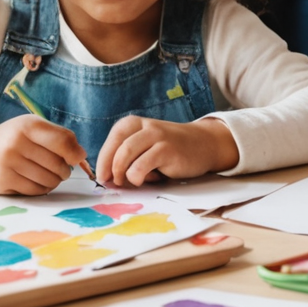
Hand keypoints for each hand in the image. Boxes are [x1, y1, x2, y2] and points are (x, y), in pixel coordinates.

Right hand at [0, 115, 87, 195]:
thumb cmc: (10, 139)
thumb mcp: (31, 128)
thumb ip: (59, 137)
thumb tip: (82, 156)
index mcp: (27, 125)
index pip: (63, 141)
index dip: (75, 153)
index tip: (77, 158)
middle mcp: (16, 142)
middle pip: (58, 164)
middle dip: (65, 170)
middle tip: (61, 169)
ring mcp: (7, 162)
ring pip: (48, 180)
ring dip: (54, 181)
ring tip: (48, 175)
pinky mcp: (2, 181)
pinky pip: (34, 191)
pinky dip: (41, 189)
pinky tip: (35, 181)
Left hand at [94, 117, 239, 187]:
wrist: (204, 144)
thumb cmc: (171, 149)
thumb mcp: (146, 146)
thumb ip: (128, 155)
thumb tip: (107, 176)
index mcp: (135, 124)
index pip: (112, 139)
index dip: (103, 160)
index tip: (102, 176)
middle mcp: (145, 126)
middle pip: (116, 147)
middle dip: (110, 168)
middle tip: (113, 182)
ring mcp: (157, 136)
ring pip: (125, 154)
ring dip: (122, 173)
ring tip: (131, 181)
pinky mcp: (167, 150)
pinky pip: (140, 166)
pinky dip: (137, 177)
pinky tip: (148, 179)